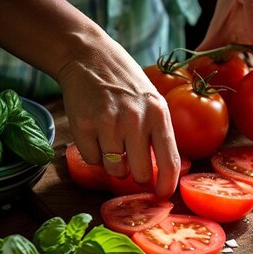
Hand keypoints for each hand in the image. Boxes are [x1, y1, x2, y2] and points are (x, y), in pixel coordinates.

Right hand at [57, 35, 179, 198]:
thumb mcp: (153, 102)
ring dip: (113, 165)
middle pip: (139, 174)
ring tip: (112, 142)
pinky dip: (94, 154)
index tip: (162, 195)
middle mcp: (135, 119)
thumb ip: (159, 134)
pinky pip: (92, 160)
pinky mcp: (83, 124)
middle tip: (132, 166)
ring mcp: (108, 122)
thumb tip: (164, 174)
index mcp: (158, 114)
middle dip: (136, 176)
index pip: (169, 162)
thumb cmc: (126, 84)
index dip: (166, 186)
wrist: (90, 57)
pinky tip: (96, 133)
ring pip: (114, 170)